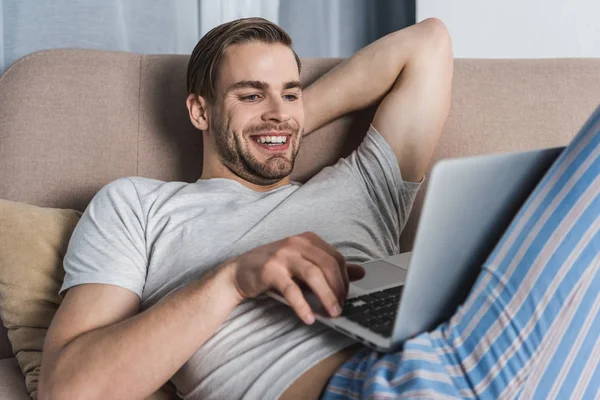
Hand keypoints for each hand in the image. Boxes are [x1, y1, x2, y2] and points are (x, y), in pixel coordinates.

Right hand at [224, 231, 364, 324]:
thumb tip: (361, 272)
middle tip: (341, 308)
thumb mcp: (304, 264)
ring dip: (326, 296)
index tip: (345, 297)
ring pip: (314, 274)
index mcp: (308, 239)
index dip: (344, 280)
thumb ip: (330, 268)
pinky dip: (302, 305)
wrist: (239, 271)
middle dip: (338, 289)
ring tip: (332, 314)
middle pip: (328, 265)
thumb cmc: (275, 268)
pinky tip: (309, 318)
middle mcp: (297, 243)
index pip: (336, 258)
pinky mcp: (270, 270)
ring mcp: (283, 255)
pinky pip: (291, 289)